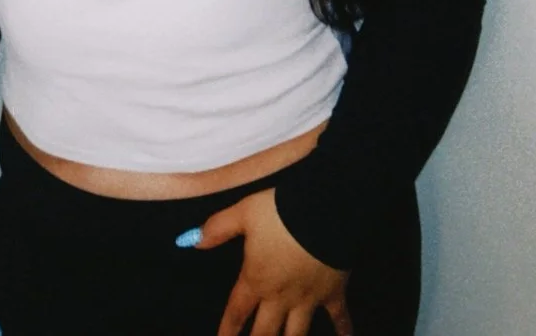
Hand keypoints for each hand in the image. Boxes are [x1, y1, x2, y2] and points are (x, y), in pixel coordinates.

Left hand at [192, 188, 351, 335]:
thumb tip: (191, 241)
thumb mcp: (242, 213)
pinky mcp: (333, 292)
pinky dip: (345, 330)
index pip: (236, 312)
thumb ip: (217, 228)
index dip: (227, 331)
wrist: (324, 212)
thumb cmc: (280, 212)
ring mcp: (308, 298)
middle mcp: (280, 296)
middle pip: (264, 332)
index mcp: (256, 279)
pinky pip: (339, 316)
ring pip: (296, 334)